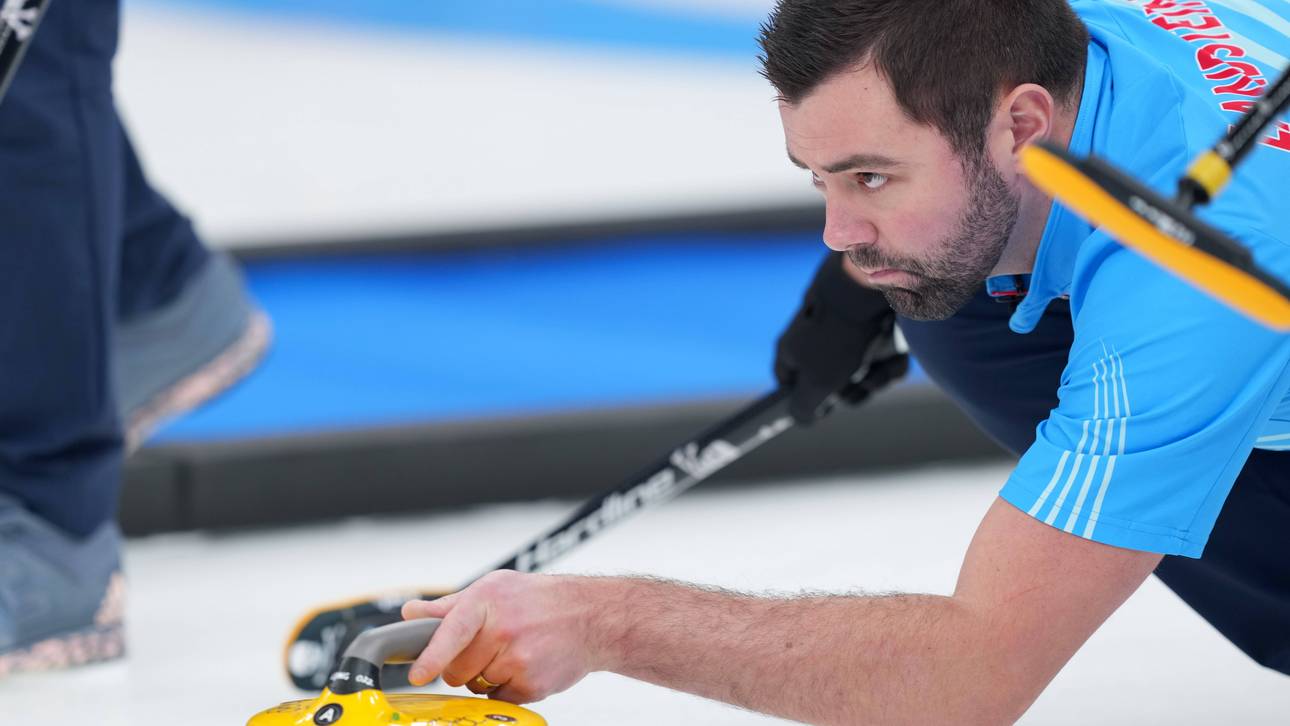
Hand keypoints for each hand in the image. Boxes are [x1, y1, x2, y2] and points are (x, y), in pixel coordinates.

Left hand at [401, 571, 602, 703]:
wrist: (592, 616)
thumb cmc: (541, 600)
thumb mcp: (495, 588)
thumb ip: (450, 606)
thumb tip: (411, 613)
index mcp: (488, 599)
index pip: (451, 631)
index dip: (432, 656)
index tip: (416, 674)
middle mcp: (504, 628)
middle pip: (456, 669)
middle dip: (463, 665)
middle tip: (486, 648)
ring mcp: (519, 658)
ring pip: (476, 684)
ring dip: (487, 675)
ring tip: (512, 652)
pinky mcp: (531, 684)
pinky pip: (498, 698)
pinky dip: (506, 687)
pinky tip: (525, 665)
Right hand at [775, 252, 906, 423]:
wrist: (875, 286)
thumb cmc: (838, 337)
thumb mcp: (815, 384)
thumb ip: (802, 408)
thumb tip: (802, 417)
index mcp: (795, 347)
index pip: (788, 379)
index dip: (801, 398)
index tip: (816, 410)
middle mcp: (822, 338)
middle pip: (832, 382)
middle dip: (846, 393)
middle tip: (849, 392)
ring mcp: (853, 333)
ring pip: (864, 373)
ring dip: (872, 382)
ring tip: (875, 373)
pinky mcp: (883, 327)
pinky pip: (887, 359)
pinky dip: (891, 364)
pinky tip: (893, 357)